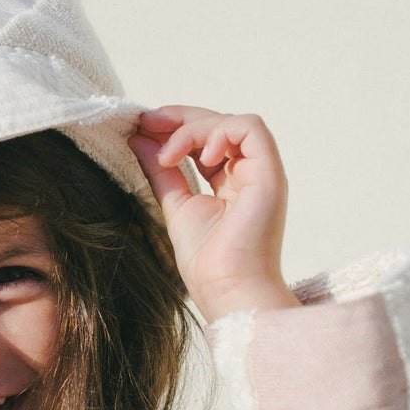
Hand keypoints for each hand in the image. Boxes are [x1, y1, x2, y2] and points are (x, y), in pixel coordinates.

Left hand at [128, 107, 299, 321]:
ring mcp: (262, 173)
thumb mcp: (175, 205)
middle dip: (180, 118)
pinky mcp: (270, 174)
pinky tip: (199, 155)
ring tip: (169, 154)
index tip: (142, 125)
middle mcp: (249, 174)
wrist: (228, 292)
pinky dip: (220, 132)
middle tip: (145, 122)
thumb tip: (139, 138)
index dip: (176, 126)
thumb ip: (161, 171)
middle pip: (218, 125)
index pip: (205, 139)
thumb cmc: (207, 264)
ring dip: (194, 128)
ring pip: (233, 122)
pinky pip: (251, 129)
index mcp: (230, 183)